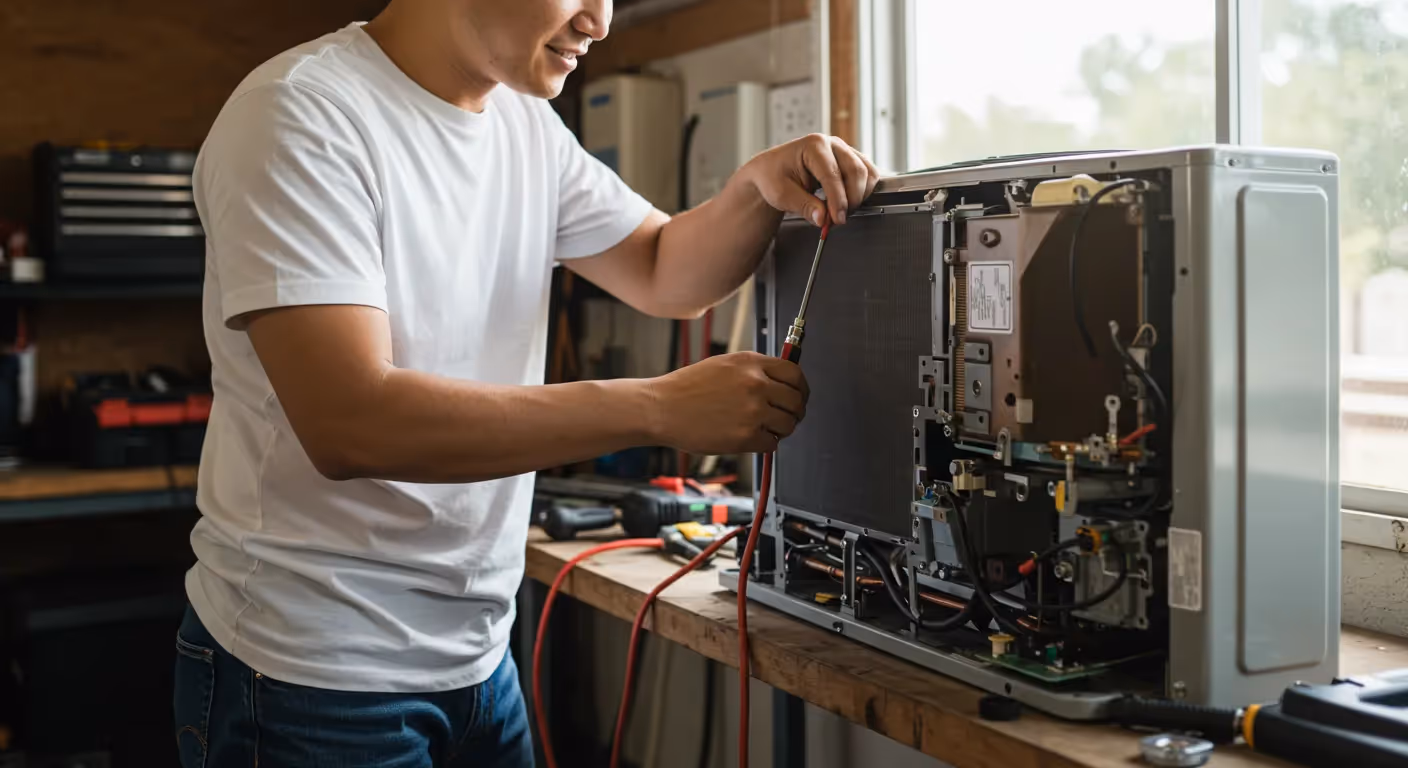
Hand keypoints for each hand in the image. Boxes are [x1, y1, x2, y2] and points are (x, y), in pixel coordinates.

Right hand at [646, 352, 809, 453]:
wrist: (661, 408)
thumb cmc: (686, 389)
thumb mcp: (723, 365)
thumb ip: (753, 370)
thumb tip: (781, 381)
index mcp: (750, 363)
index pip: (795, 373)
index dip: (801, 388)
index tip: (799, 396)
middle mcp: (755, 384)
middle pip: (796, 400)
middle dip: (795, 412)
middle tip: (786, 418)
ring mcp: (752, 410)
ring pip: (788, 424)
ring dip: (780, 430)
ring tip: (763, 429)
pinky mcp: (745, 436)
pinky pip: (771, 443)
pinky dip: (764, 444)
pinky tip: (748, 438)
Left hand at [739, 134, 880, 227]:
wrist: (772, 171)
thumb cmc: (773, 177)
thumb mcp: (781, 195)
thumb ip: (804, 206)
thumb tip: (822, 219)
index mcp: (813, 145)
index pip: (832, 174)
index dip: (837, 200)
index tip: (836, 219)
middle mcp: (832, 144)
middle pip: (856, 171)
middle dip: (851, 200)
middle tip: (838, 220)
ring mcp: (844, 151)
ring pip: (867, 173)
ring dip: (859, 197)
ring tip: (840, 213)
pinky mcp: (851, 160)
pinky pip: (868, 175)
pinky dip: (863, 192)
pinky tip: (847, 203)